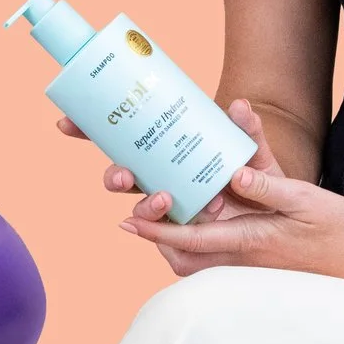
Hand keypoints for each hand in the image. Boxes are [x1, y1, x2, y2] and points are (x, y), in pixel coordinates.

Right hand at [58, 97, 285, 222]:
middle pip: (120, 176)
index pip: (119, 139)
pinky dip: (163, 232)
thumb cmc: (255, 175)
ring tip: (165, 199)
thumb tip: (239, 105)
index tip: (66, 123)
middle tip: (124, 176)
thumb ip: (248, 129)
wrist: (277, 213)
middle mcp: (159, 178)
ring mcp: (169, 207)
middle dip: (113, 176)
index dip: (88, 131)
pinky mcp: (183, 235)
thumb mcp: (254, 150)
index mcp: (163, 150)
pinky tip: (172, 226)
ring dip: (144, 205)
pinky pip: (164, 238)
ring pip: (140, 209)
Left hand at [119, 163, 343, 281]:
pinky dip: (210, 249)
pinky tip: (214, 228)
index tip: (128, 220)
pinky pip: (227, 262)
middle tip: (143, 219)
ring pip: (204, 263)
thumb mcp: (307, 199)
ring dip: (183, 246)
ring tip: (170, 222)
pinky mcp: (270, 268)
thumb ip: (268, 187)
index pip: (191, 237)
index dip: (157, 229)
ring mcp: (258, 267)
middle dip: (162, 242)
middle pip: (187, 258)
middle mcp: (248, 259)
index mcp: (252, 241)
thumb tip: (234, 174)